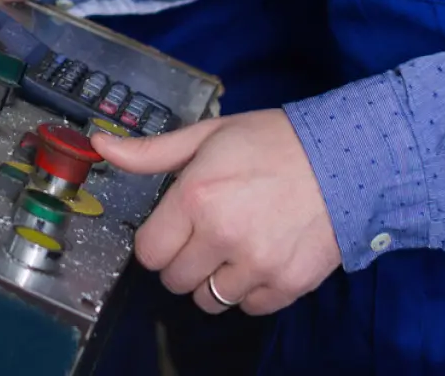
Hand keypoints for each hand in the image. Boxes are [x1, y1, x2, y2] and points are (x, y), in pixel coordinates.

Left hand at [94, 110, 341, 316]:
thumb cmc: (271, 142)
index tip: (176, 226)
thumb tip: (100, 144)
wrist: (344, 158)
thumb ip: (152, 151)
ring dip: (215, 279)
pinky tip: (262, 256)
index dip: (158, 240)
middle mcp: (222, 236)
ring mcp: (256, 265)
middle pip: (175, 281)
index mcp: (196, 197)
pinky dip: (250, 290)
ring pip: (209, 300)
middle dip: (184, 259)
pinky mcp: (287, 285)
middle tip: (207, 233)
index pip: (149, 252)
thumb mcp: (208, 135)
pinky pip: (249, 308)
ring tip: (235, 246)